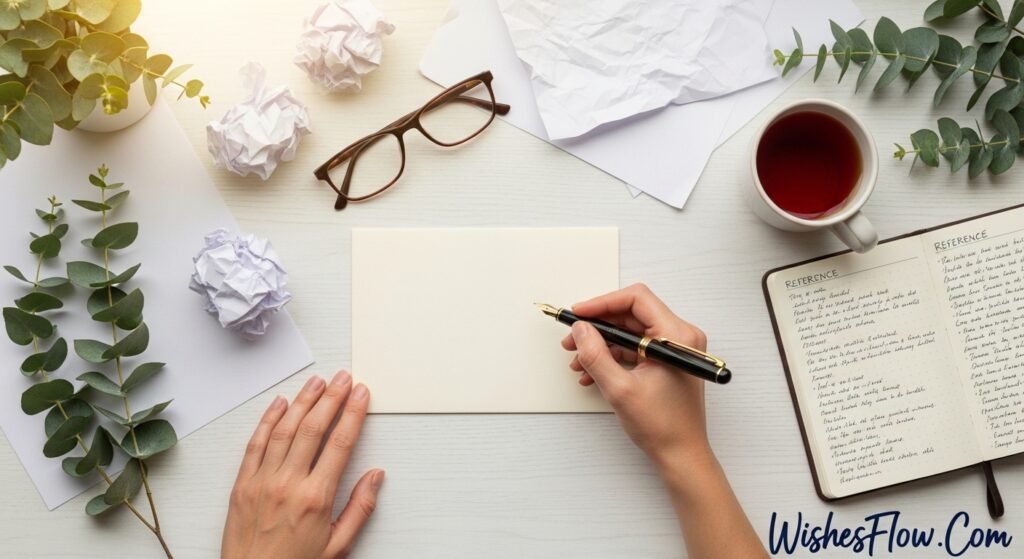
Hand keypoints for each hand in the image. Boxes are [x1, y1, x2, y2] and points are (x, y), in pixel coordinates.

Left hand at [222, 372, 382, 558]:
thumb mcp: (338, 546)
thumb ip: (360, 509)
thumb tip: (376, 477)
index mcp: (316, 498)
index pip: (340, 443)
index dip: (352, 413)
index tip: (360, 394)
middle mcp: (288, 483)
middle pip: (313, 428)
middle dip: (331, 398)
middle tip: (342, 378)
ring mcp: (262, 481)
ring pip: (284, 429)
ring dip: (303, 401)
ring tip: (317, 382)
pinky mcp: (241, 484)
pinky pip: (255, 443)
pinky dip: (268, 420)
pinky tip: (279, 404)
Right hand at [562, 283, 711, 467]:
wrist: (681, 454)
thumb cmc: (663, 427)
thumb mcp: (620, 389)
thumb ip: (596, 355)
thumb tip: (580, 329)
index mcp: (677, 336)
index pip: (636, 299)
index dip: (602, 303)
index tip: (578, 314)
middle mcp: (679, 336)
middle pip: (630, 314)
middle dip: (597, 326)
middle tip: (573, 338)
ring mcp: (673, 348)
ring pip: (629, 331)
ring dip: (601, 343)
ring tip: (578, 360)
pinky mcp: (666, 360)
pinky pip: (634, 347)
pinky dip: (611, 355)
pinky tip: (591, 371)